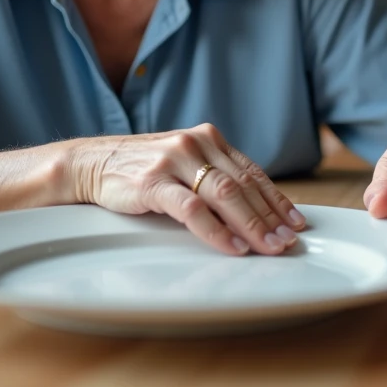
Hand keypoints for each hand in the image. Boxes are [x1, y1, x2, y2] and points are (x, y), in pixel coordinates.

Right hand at [66, 124, 306, 255]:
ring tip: (268, 247)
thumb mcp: (184, 164)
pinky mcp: (153, 182)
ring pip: (224, 194)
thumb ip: (215, 177)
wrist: (91, 163)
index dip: (277, 200)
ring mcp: (174, 161)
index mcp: (208, 139)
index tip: (296, 223)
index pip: (251, 172)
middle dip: (270, 217)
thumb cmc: (141, 170)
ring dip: (251, 225)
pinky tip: (232, 246)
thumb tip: (255, 209)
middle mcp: (196, 144)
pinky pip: (193, 209)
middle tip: (287, 242)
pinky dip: (216, 230)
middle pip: (243, 185)